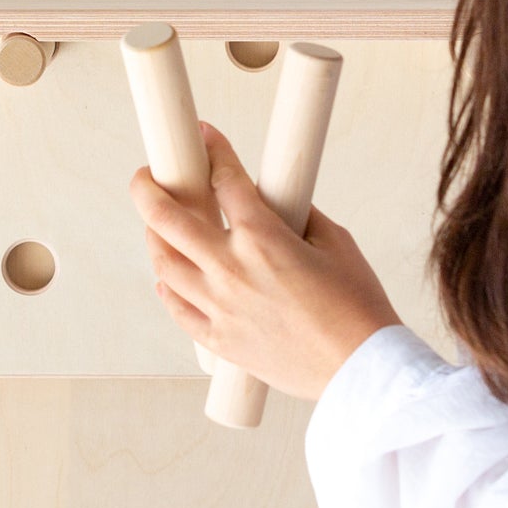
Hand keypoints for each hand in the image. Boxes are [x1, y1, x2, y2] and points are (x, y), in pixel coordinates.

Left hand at [129, 121, 402, 400]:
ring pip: (164, 263)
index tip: (206, 137)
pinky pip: (178, 310)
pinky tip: (167, 277)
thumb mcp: (335, 242)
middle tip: (145, 175)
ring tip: (155, 224)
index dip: (213, 150)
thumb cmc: (356, 307)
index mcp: (263, 237)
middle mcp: (232, 269)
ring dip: (153, 236)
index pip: (225, 179)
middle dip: (148, 188)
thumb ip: (298, 216)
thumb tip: (275, 203)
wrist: (362, 371)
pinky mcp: (221, 341)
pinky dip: (168, 289)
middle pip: (167, 218)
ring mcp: (221, 307)